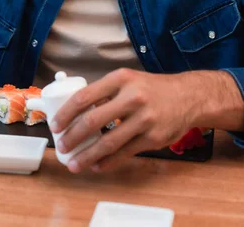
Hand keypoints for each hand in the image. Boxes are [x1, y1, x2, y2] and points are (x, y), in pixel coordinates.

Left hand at [50, 68, 198, 173]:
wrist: (188, 96)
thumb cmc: (151, 88)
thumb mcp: (128, 80)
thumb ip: (106, 92)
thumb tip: (76, 110)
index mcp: (121, 78)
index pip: (85, 96)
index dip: (67, 113)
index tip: (55, 124)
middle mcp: (132, 97)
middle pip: (93, 121)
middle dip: (73, 137)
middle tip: (62, 146)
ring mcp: (144, 119)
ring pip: (108, 142)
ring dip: (87, 156)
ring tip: (74, 163)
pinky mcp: (153, 138)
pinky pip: (125, 153)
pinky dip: (107, 162)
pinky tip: (96, 165)